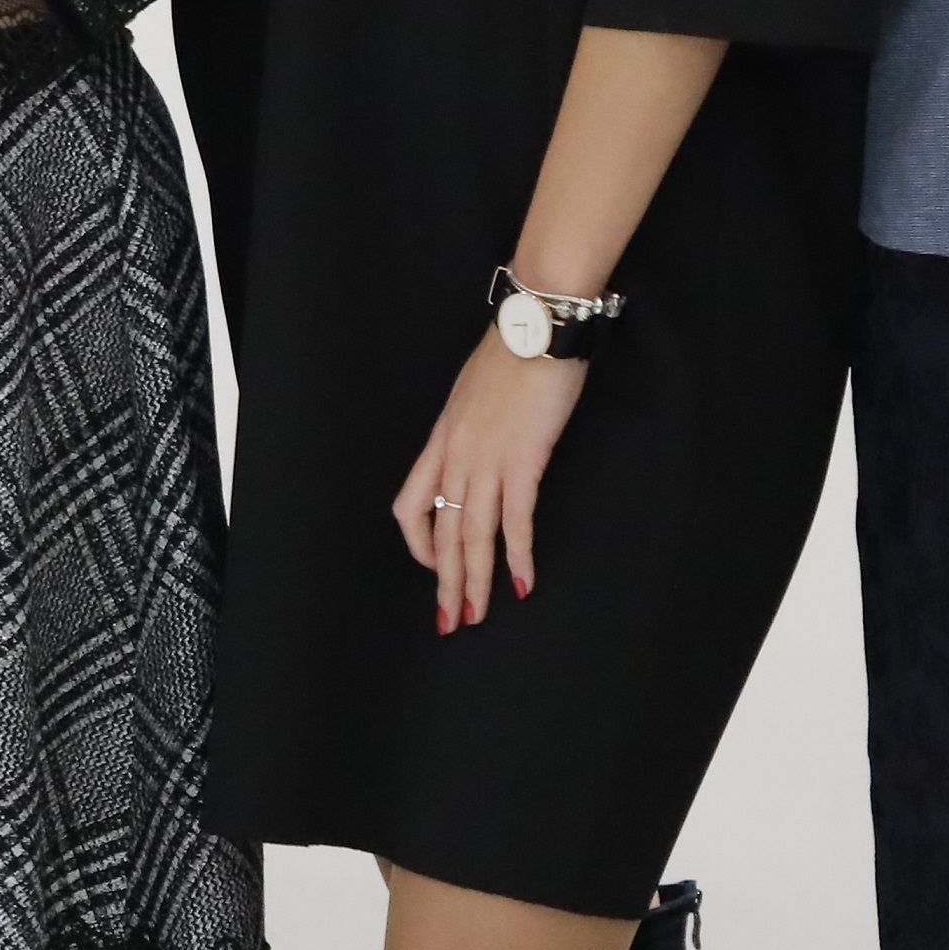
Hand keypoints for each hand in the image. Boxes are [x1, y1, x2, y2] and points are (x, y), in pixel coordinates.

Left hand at [392, 336, 588, 634]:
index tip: (436, 570)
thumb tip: (477, 451)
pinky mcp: (524, 459)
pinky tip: (522, 583)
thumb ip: (470, 429)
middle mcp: (456, 454)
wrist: (536, 327)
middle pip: (443, 532)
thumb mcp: (472, 396)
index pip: (412, 506)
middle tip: (449, 622)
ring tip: (477, 615)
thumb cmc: (510, 355)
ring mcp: (488, 458)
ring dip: (476, 580)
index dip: (420, 546)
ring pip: (474, 533)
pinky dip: (518, 555)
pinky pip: (516, 518)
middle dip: (446, 582)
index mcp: (440, 440)